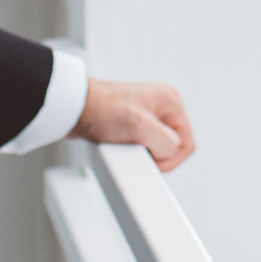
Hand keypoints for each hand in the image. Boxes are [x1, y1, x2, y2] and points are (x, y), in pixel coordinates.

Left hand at [68, 78, 195, 171]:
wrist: (73, 109)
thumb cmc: (101, 109)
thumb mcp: (139, 125)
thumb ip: (165, 141)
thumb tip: (170, 153)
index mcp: (172, 101)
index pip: (187, 144)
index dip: (170, 159)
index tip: (149, 159)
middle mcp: (163, 106)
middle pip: (173, 146)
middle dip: (156, 155)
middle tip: (134, 150)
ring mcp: (149, 114)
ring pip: (158, 148)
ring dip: (143, 153)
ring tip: (123, 145)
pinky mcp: (134, 123)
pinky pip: (143, 145)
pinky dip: (132, 151)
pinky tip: (119, 145)